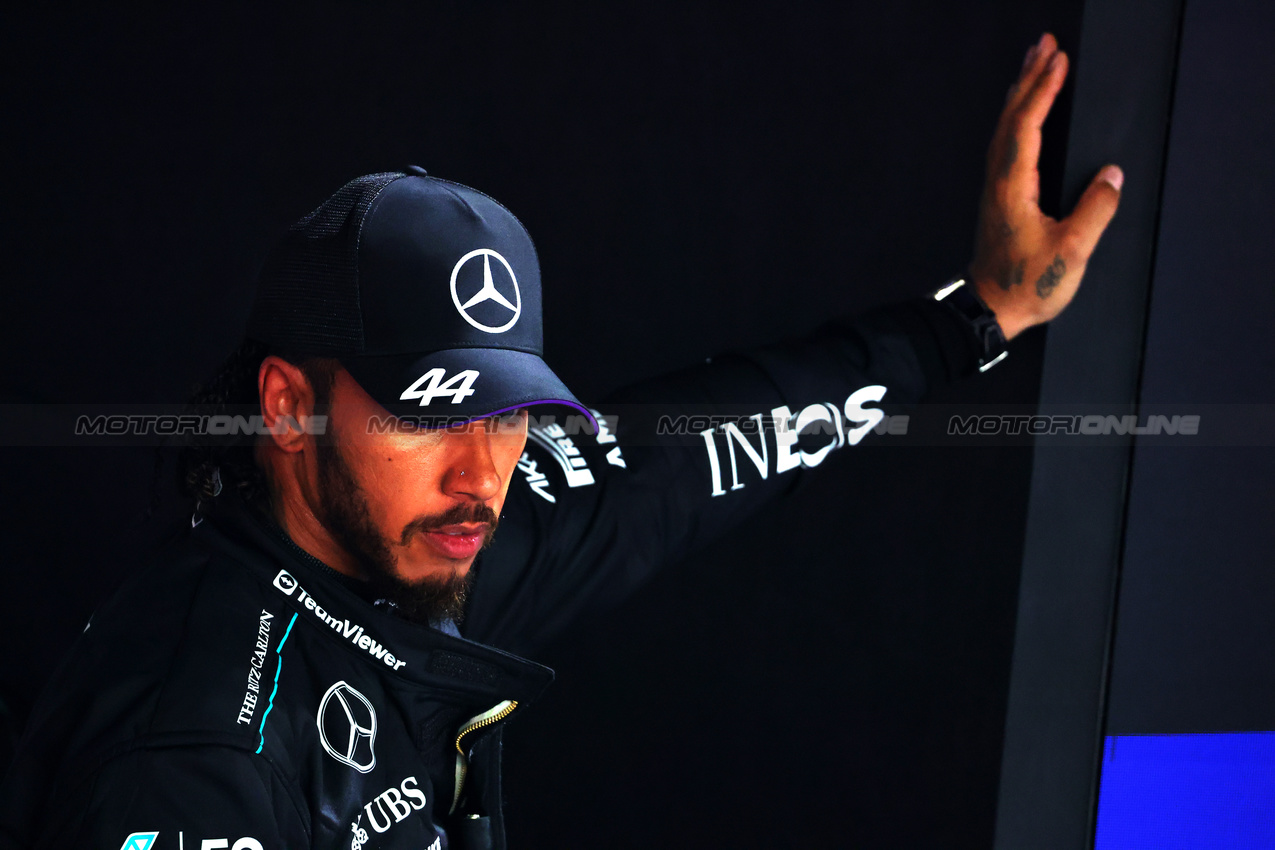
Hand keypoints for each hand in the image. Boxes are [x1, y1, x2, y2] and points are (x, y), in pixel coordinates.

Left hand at [968, 33, 1122, 339]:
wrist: (989, 310)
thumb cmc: (1026, 285)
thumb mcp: (1071, 252)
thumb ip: (1094, 211)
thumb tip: (1113, 176)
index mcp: (1013, 188)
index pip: (1027, 127)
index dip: (1043, 91)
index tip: (1058, 60)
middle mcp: (999, 181)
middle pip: (1011, 118)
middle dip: (1029, 79)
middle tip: (1044, 44)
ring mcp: (995, 188)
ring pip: (1004, 129)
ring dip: (1020, 94)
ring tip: (1034, 65)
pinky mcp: (998, 198)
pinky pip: (1004, 145)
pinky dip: (1016, 119)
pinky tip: (1021, 115)